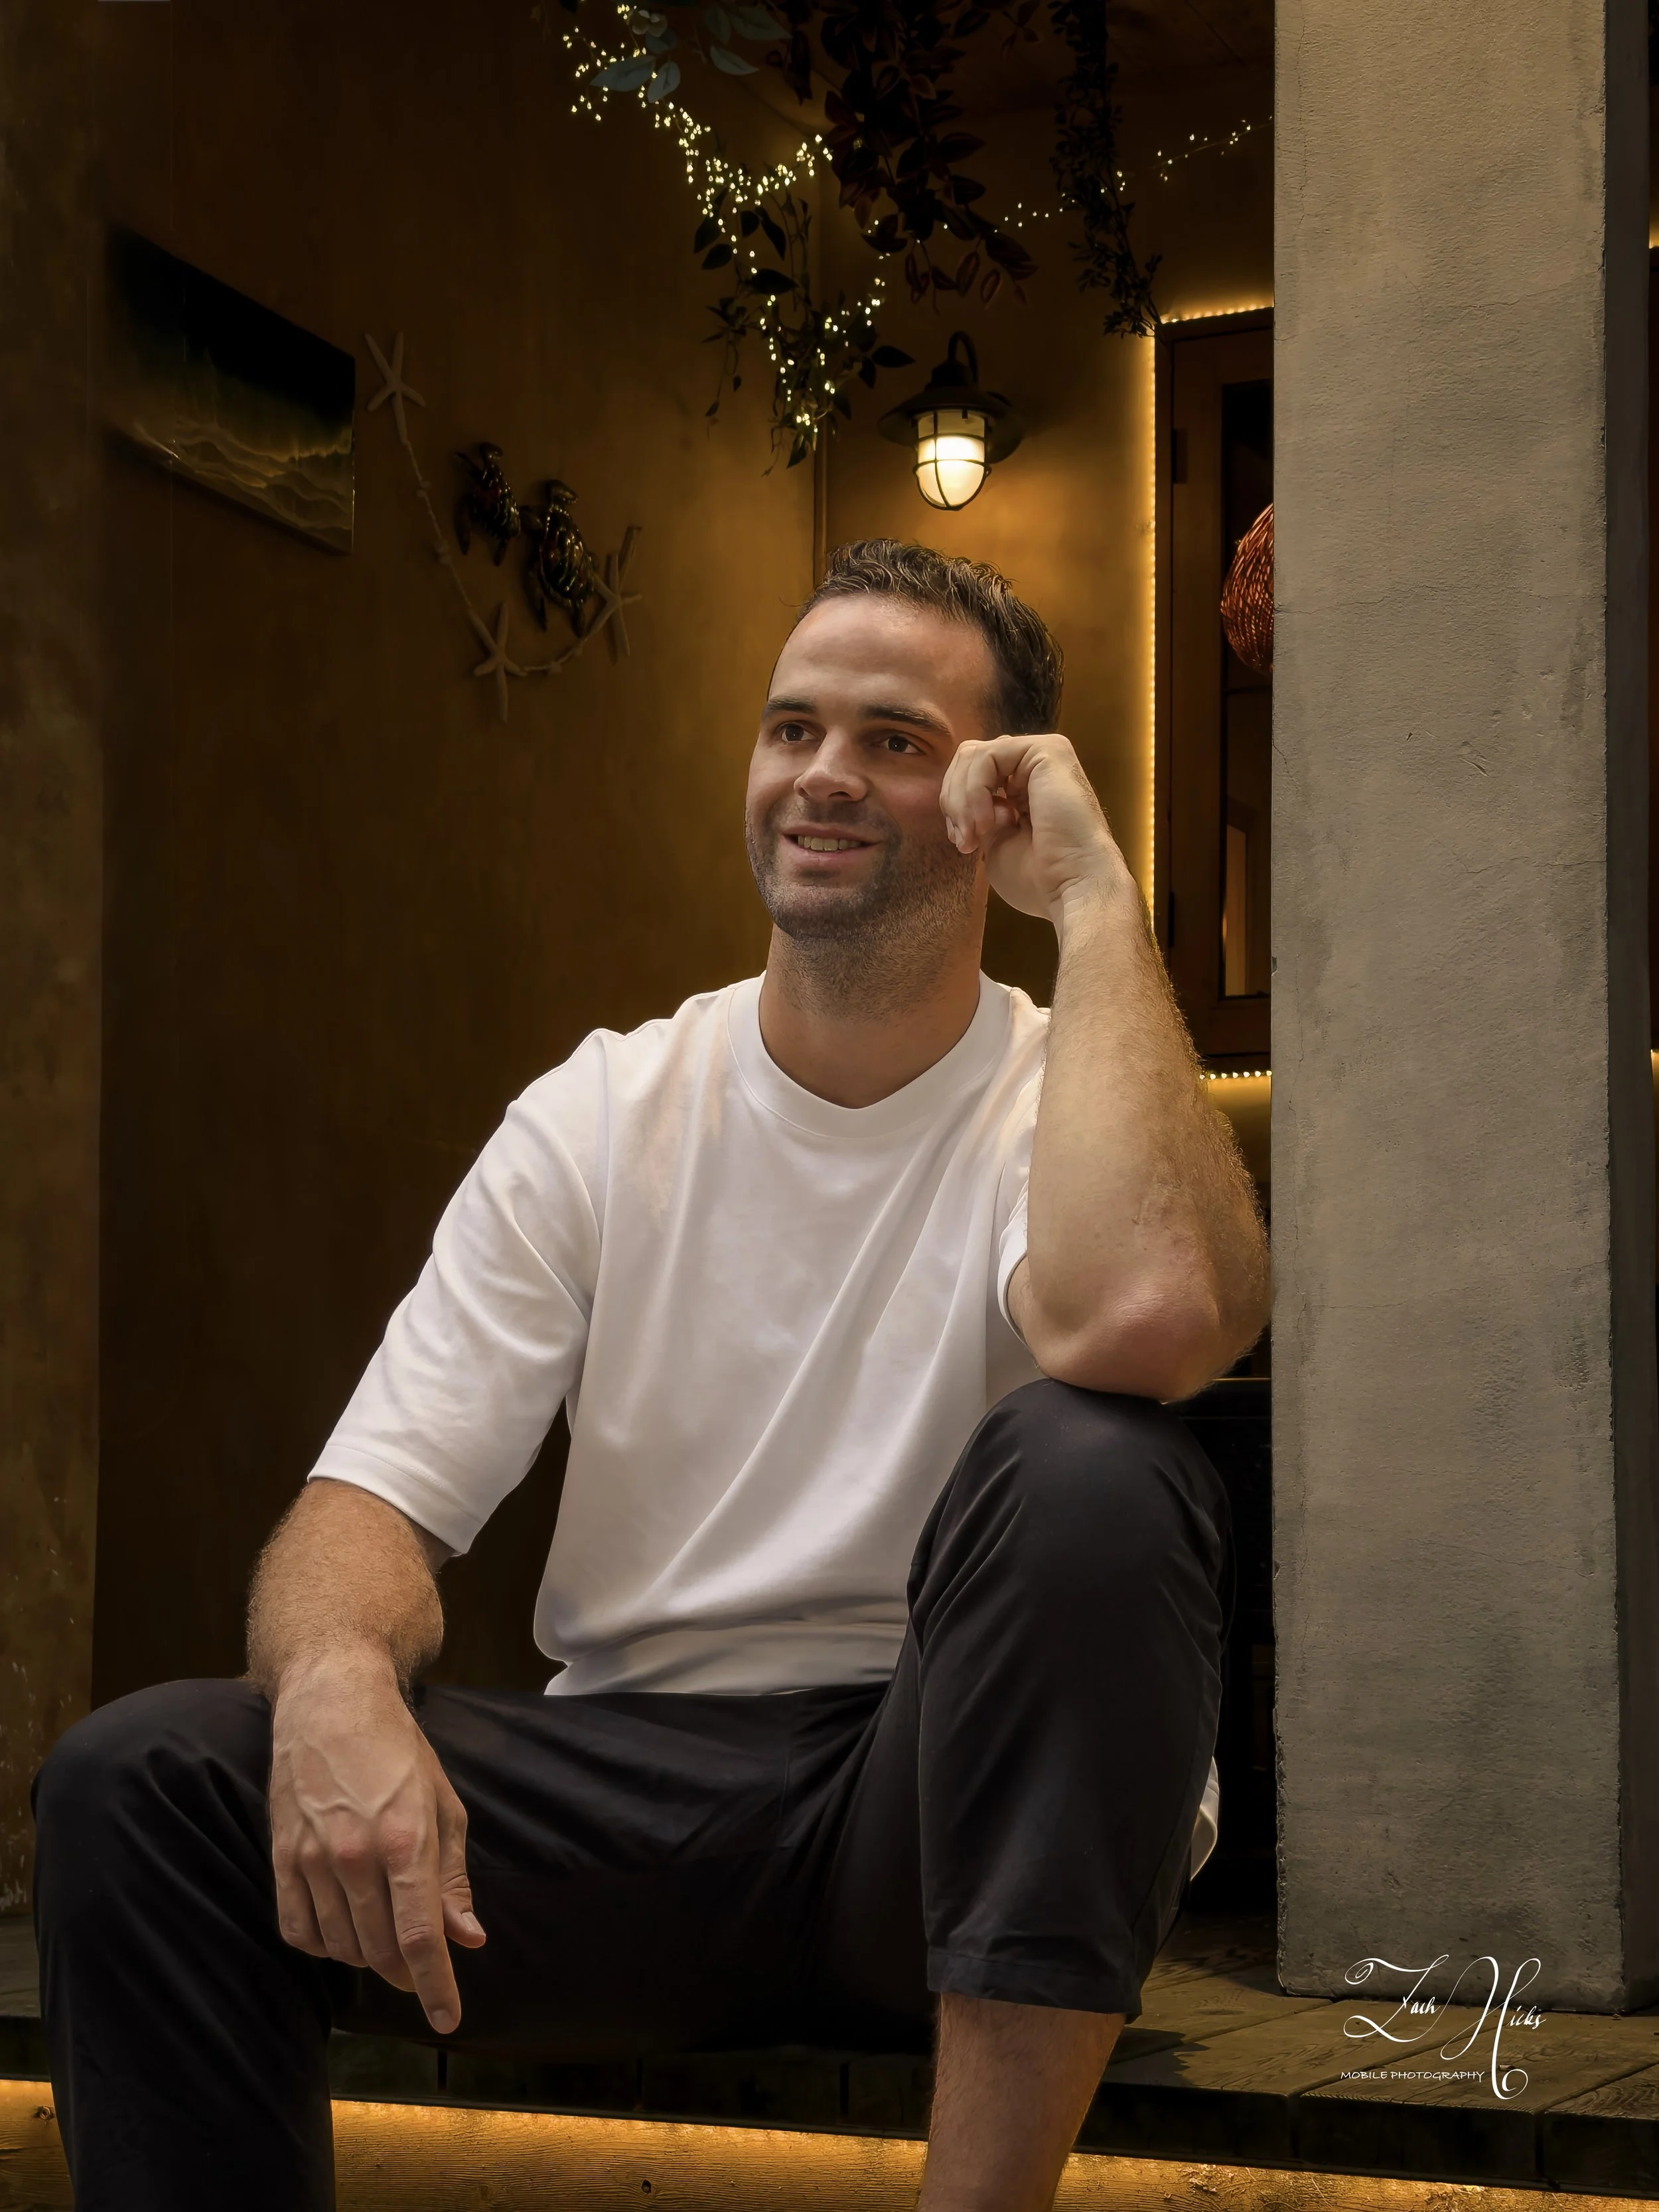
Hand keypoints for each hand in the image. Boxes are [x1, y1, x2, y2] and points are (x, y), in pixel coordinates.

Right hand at [268, 1647, 484, 2034]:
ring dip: (367, 1959)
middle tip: (420, 1969)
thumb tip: (467, 1939)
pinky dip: (323, 1945)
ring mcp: (312, 1858)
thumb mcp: (443, 1805)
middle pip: (380, 1950)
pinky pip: (299, 1930)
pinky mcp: (281, 1858)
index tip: (449, 2021)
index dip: (437, 1987)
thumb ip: (452, 1878)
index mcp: (406, 1840)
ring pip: (340, 1947)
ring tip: (384, 1939)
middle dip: (406, 1973)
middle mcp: (356, 1856)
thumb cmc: (398, 1752)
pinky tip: (341, 1931)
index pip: (420, 1937)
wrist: (331, 1705)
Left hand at [940, 733, 1131, 927]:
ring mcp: (1042, 755)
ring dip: (961, 800)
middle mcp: (1033, 767)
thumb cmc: (1039, 878)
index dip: (955, 808)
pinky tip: (988, 823)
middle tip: (965, 841)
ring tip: (976, 835)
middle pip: (968, 760)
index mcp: (1023, 788)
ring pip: (973, 756)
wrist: (1074, 887)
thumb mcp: (995, 842)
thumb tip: (961, 797)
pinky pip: (987, 757)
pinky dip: (974, 791)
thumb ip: (979, 813)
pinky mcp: (1046, 750)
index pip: (971, 776)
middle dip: (954, 801)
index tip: (964, 844)